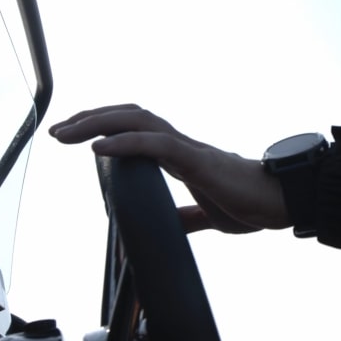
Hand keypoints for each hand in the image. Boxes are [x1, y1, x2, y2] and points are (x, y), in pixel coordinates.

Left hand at [49, 104, 290, 230]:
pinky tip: (100, 147)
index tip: (77, 136)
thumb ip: (189, 216)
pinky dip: (125, 142)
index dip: (106, 127)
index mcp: (184, 157)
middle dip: (92, 118)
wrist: (282, 201)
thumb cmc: (253, 202)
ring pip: (140, 121)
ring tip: (68, 132)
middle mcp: (183, 145)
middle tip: (58, 130)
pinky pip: (158, 144)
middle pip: (132, 116)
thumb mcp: (211, 215)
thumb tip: (171, 224)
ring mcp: (190, 149)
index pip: (139, 129)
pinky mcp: (198, 160)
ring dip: (99, 122)